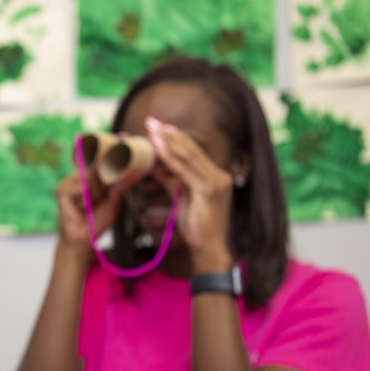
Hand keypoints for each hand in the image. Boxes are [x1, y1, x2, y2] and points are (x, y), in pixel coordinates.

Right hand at [55, 163, 131, 261]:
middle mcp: (76, 177)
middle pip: (96, 169)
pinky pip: (81, 187)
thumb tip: (136, 173)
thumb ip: (121, 185)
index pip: (99, 164)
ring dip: (94, 194)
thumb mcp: (113, 201)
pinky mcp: (61, 190)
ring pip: (89, 177)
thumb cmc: (97, 221)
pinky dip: (85, 198)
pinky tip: (80, 207)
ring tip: (88, 206)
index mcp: (88, 178)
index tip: (112, 177)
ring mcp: (67, 183)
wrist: (84, 238)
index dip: (108, 167)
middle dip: (102, 187)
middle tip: (97, 202)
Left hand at [144, 117, 233, 270]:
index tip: (158, 127)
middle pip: (191, 149)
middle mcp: (219, 175)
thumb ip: (171, 180)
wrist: (209, 249)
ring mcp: (217, 181)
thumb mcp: (181, 198)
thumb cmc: (196, 227)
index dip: (175, 138)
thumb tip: (154, 166)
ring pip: (188, 156)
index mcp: (215, 176)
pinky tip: (157, 148)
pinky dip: (170, 157)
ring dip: (168, 141)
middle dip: (169, 134)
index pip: (193, 152)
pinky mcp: (210, 189)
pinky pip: (185, 169)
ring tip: (151, 129)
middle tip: (150, 121)